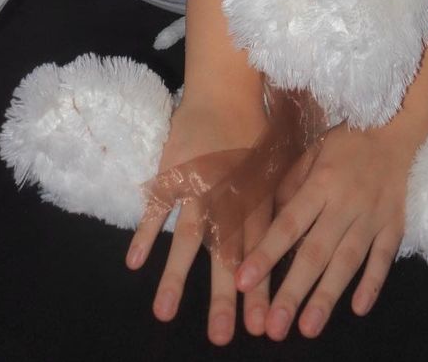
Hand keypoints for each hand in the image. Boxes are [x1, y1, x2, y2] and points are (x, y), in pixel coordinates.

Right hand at [125, 94, 269, 344]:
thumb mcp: (278, 168)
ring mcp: (196, 188)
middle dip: (224, 297)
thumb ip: (279, 204)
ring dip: (177, 276)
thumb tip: (292, 240)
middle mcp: (227, 199)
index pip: (260, 252)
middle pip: (225, 254)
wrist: (224, 91)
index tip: (262, 326)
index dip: (261, 290)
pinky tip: (135, 263)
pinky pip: (156, 207)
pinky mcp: (171, 174)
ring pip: (187, 238)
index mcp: (256, 200)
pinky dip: (144, 233)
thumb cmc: (255, 130)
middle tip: (220, 337)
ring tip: (166, 313)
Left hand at [235, 112, 427, 339]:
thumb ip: (290, 185)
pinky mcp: (395, 225)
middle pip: (316, 251)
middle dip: (294, 291)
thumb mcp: (312, 151)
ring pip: (348, 261)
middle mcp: (345, 203)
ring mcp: (373, 216)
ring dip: (328, 297)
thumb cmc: (345, 142)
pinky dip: (373, 283)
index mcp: (321, 183)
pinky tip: (358, 308)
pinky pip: (384, 258)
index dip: (266, 253)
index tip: (243, 282)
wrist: (395, 128)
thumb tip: (267, 219)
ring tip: (308, 328)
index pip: (288, 223)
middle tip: (275, 328)